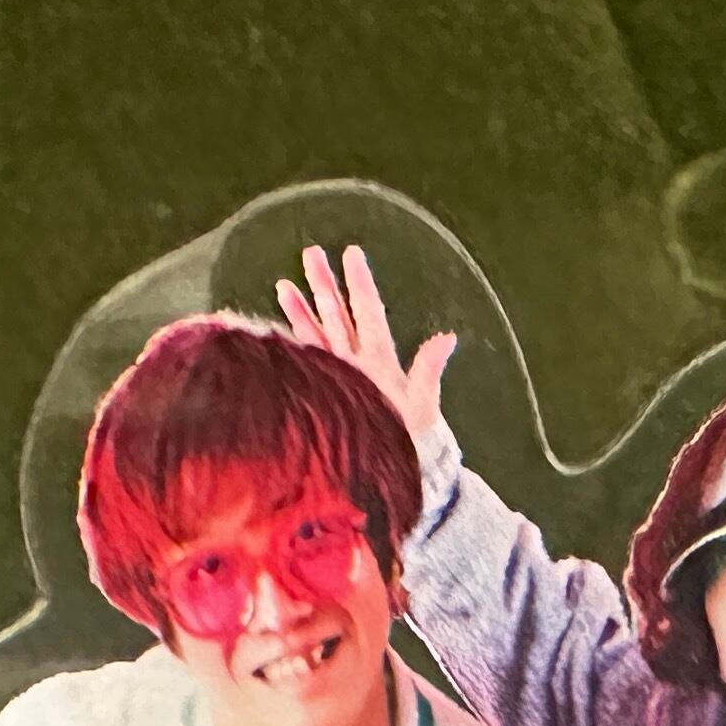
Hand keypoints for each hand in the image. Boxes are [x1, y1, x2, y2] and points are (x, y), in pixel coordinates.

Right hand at [275, 243, 453, 446]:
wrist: (395, 474)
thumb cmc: (413, 443)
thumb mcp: (422, 406)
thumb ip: (428, 371)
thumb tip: (448, 337)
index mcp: (380, 360)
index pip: (368, 312)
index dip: (360, 283)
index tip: (352, 252)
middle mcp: (358, 363)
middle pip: (339, 314)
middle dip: (324, 284)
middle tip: (311, 251)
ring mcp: (340, 378)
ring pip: (319, 335)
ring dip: (302, 309)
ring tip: (284, 284)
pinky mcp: (325, 394)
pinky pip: (307, 362)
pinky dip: (294, 345)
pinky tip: (278, 331)